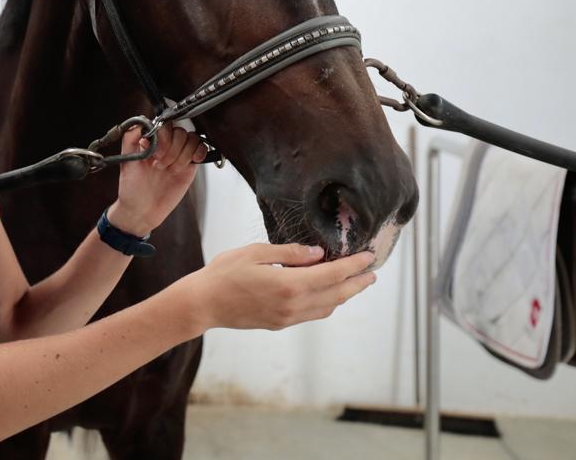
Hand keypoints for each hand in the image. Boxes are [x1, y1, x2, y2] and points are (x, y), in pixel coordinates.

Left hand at [109, 124, 207, 236]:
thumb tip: (139, 122)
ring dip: (182, 155)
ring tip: (169, 170)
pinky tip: (191, 162)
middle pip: (181, 132)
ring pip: (192, 140)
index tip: (155, 153)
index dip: (163, 138)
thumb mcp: (126, 161)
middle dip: (172, 149)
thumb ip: (130, 139)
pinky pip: (201, 151)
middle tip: (160, 165)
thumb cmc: (131, 187)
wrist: (142, 210)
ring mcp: (179, 155)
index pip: (165, 125)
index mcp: (152, 141)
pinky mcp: (189, 167)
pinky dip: (199, 153)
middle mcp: (166, 146)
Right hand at [184, 245, 375, 332]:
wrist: (204, 304)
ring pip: (327, 307)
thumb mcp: (256, 252)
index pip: (333, 275)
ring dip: (345, 295)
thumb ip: (290, 253)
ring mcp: (288, 317)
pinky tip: (328, 294)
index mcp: (289, 284)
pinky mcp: (280, 323)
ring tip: (355, 282)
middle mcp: (293, 305)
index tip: (369, 257)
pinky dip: (328, 303)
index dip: (354, 266)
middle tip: (372, 272)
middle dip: (357, 283)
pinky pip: (313, 314)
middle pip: (337, 295)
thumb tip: (318, 254)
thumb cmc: (224, 273)